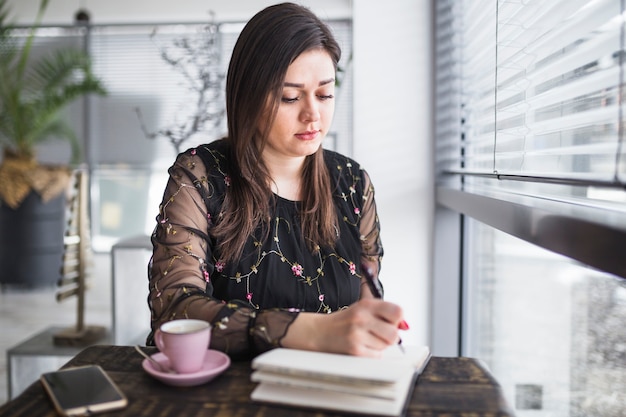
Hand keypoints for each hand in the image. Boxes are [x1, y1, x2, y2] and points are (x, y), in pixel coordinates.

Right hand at [281, 298, 405, 356]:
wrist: (319, 332)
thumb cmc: (344, 322)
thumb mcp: (363, 310)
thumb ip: (384, 314)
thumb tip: (405, 326)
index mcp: (366, 304)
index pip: (397, 311)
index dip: (398, 319)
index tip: (391, 322)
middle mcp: (362, 317)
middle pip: (394, 333)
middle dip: (390, 337)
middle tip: (378, 334)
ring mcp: (357, 334)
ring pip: (385, 346)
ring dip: (380, 346)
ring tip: (366, 340)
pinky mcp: (354, 350)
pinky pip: (376, 356)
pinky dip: (372, 354)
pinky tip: (361, 347)